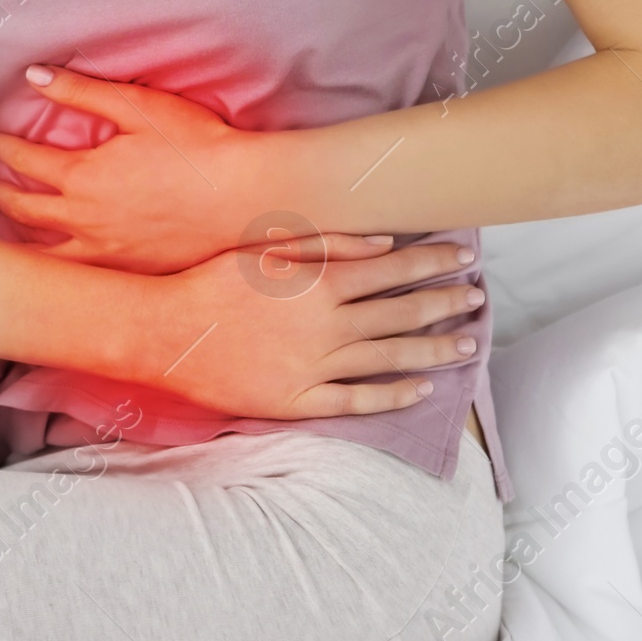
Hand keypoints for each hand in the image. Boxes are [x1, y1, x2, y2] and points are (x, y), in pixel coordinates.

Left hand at [0, 64, 281, 272]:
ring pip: (45, 255)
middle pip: (26, 211)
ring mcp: (107, 255)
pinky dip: (56, 275)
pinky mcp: (131, 275)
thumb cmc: (199, 148)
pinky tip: (55, 272)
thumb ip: (82, 91)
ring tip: (2, 238)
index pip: (25, 161)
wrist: (245, 199)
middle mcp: (85, 221)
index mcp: (83, 177)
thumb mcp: (138, 107)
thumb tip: (35, 76)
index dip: (0, 148)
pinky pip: (79, 280)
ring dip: (17, 242)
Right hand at [131, 239, 485, 422]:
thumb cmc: (212, 283)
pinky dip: (393, 394)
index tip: (463, 255)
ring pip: (390, 357)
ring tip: (465, 344)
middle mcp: (325, 325)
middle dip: (445, 302)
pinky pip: (357, 399)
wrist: (165, 334)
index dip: (433, 261)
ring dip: (433, 349)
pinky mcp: (298, 399)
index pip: (393, 268)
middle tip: (476, 298)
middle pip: (401, 312)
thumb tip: (384, 241)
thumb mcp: (265, 249)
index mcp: (319, 282)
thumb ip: (327, 243)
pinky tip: (420, 388)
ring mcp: (314, 366)